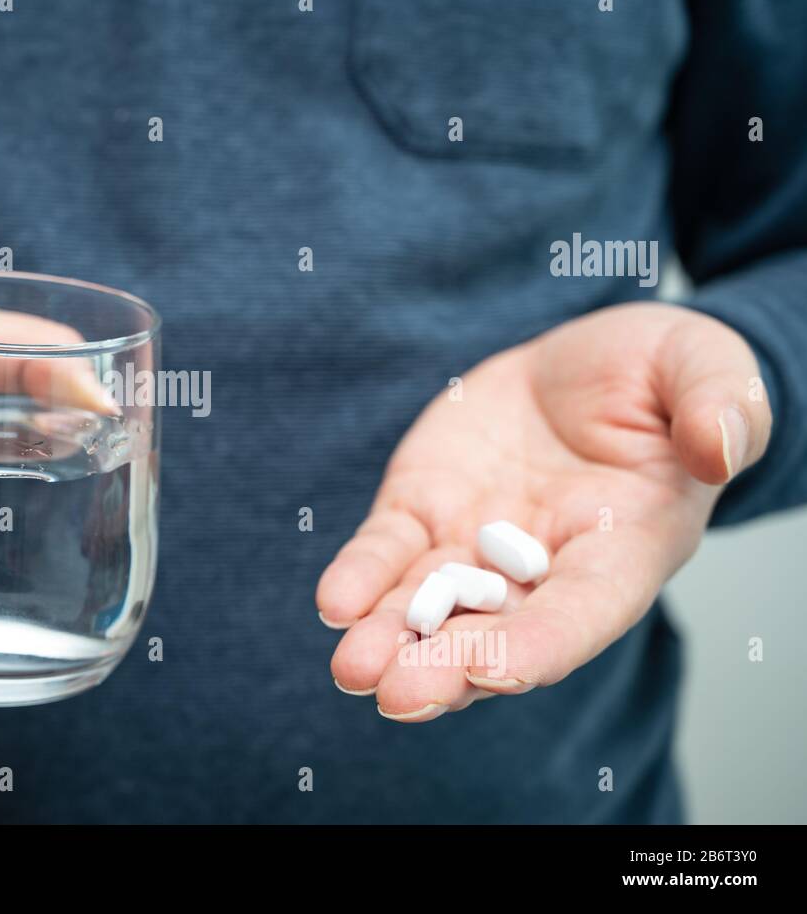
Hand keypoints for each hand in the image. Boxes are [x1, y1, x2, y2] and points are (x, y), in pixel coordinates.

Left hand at [317, 302, 771, 721]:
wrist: (581, 361)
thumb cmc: (656, 373)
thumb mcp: (701, 366)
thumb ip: (719, 403)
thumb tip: (720, 445)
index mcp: (625, 546)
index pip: (583, 611)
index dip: (541, 644)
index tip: (496, 670)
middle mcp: (544, 565)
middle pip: (495, 631)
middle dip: (447, 666)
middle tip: (399, 695)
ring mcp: (476, 544)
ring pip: (430, 607)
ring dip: (391, 642)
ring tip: (354, 669)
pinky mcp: (425, 511)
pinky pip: (389, 552)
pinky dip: (361, 577)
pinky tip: (336, 603)